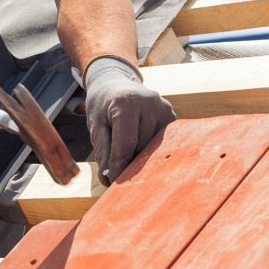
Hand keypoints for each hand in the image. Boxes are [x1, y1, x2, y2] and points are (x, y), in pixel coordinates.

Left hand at [84, 55, 175, 184]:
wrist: (115, 86)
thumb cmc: (103, 108)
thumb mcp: (96, 127)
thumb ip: (103, 152)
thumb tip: (109, 179)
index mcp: (127, 103)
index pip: (126, 144)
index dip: (119, 166)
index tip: (113, 182)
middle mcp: (150, 102)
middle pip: (141, 147)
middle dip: (129, 162)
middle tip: (118, 170)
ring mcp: (164, 108)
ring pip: (153, 148)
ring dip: (141, 157)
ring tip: (129, 153)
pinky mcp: (172, 117)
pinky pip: (163, 143)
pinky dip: (151, 150)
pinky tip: (141, 147)